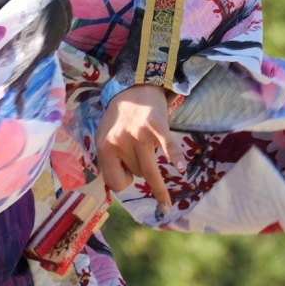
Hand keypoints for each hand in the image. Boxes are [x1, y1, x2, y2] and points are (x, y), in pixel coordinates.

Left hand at [95, 84, 183, 215]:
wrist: (134, 89)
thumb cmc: (119, 119)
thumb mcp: (104, 138)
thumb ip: (107, 160)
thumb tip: (117, 186)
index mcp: (105, 147)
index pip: (115, 183)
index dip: (123, 181)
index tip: (126, 170)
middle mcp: (120, 142)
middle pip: (137, 175)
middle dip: (139, 168)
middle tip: (137, 151)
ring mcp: (140, 135)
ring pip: (150, 171)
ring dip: (154, 176)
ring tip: (162, 196)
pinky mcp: (158, 128)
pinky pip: (168, 147)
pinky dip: (175, 157)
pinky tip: (181, 166)